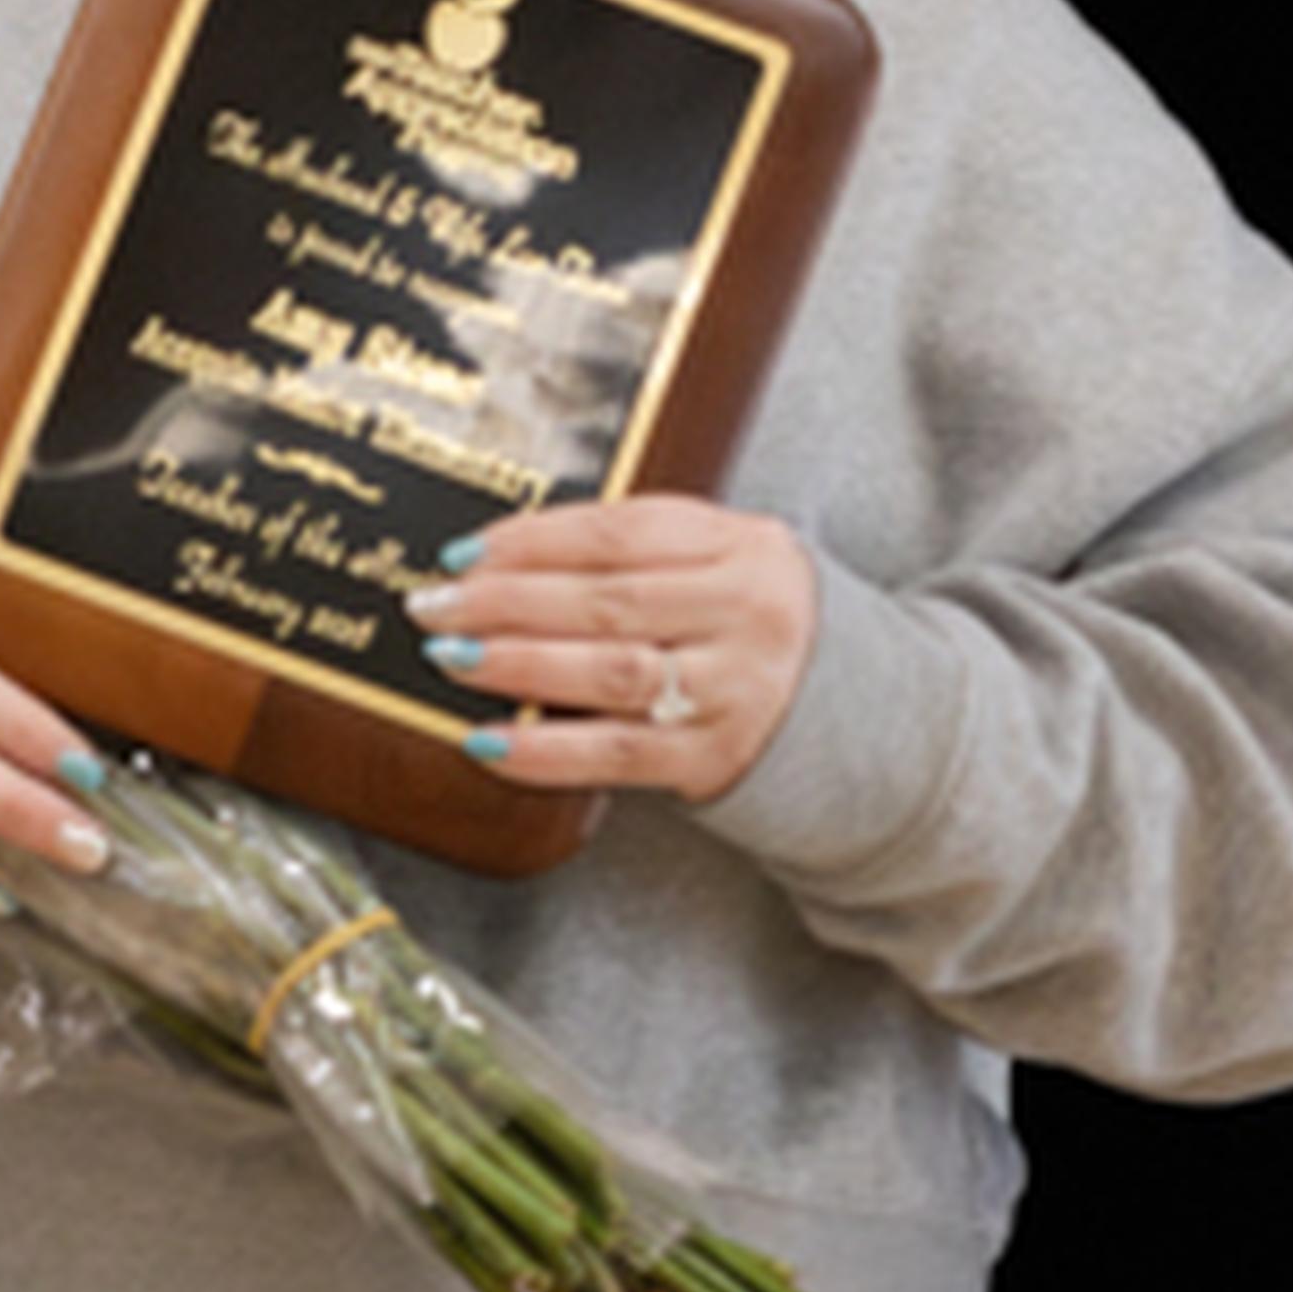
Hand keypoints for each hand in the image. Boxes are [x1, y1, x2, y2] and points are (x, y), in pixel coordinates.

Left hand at [414, 492, 817, 802]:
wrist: (860, 712)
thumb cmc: (752, 626)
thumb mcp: (724, 562)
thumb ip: (639, 552)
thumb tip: (498, 562)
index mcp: (744, 545)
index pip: (620, 533)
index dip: (531, 540)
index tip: (462, 553)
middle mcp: (747, 612)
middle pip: (606, 600)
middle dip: (503, 602)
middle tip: (433, 605)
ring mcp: (735, 689)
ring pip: (609, 672)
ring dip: (517, 665)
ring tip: (450, 658)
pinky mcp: (714, 757)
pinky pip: (615, 753)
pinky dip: (543, 749)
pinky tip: (488, 739)